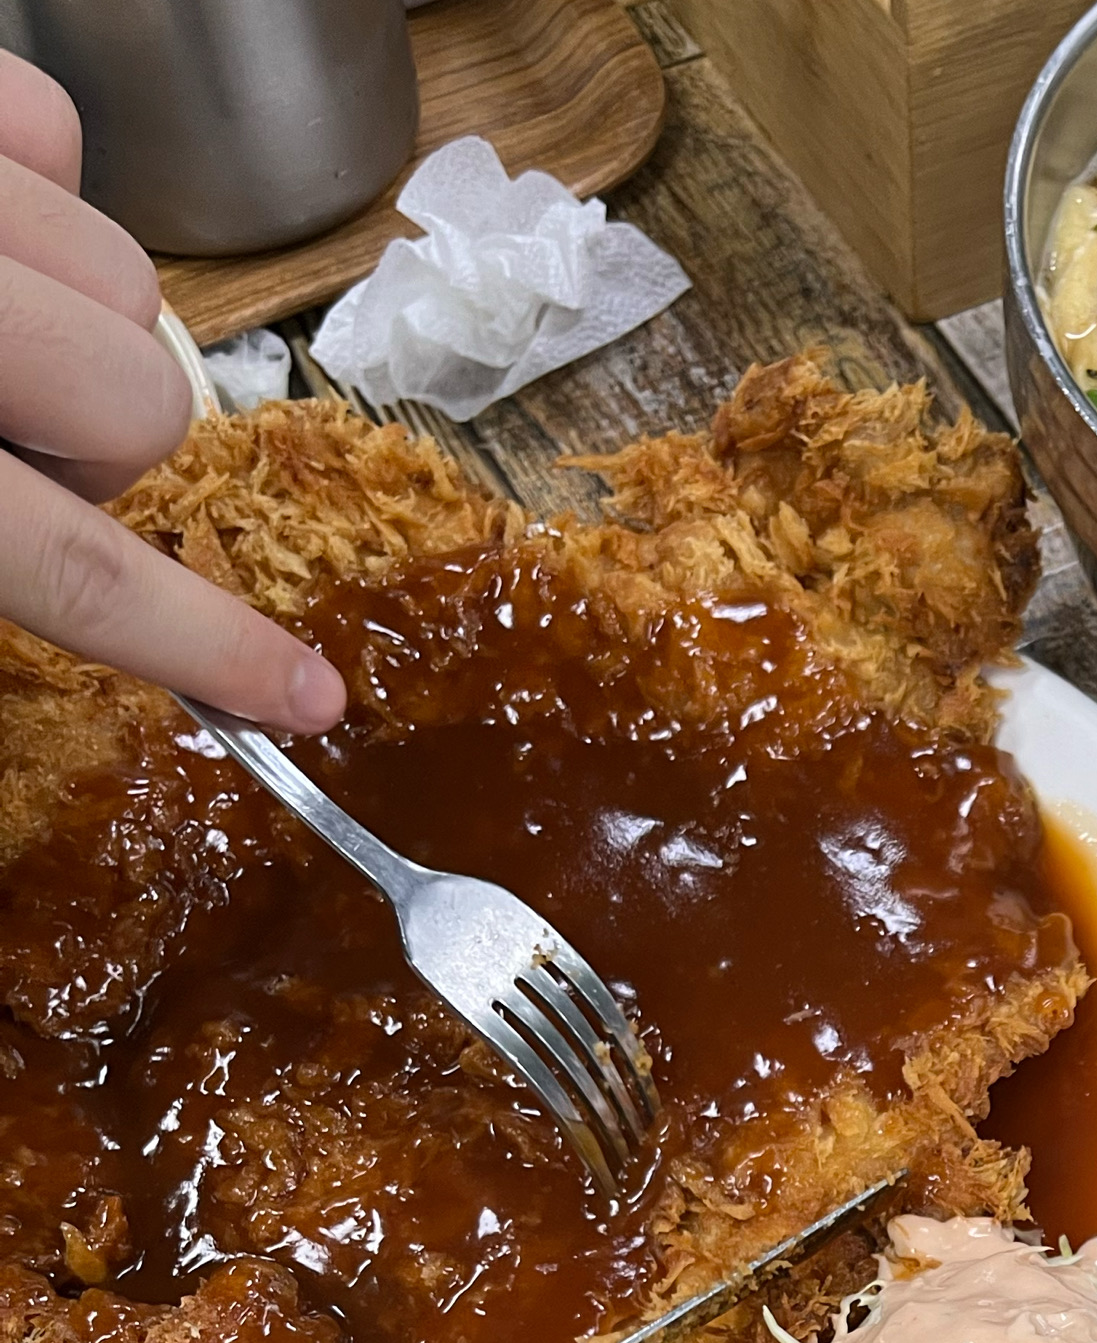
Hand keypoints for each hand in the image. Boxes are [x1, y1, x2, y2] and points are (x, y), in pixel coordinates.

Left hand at [0, 50, 344, 729]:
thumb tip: (74, 557)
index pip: (82, 576)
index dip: (203, 647)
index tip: (308, 700)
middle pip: (143, 407)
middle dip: (100, 433)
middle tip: (15, 435)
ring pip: (125, 275)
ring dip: (69, 308)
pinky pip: (58, 129)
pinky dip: (31, 176)